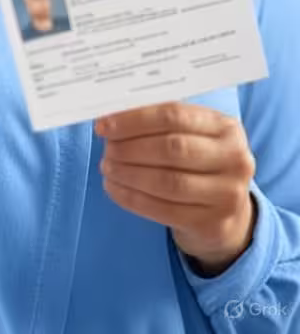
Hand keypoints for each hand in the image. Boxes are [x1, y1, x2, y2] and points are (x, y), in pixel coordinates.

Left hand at [95, 101, 256, 275]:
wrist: (225, 211)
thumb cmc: (199, 161)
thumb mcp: (192, 134)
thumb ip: (159, 121)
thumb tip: (112, 115)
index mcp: (226, 127)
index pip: (174, 115)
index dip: (135, 119)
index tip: (105, 124)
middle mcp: (235, 159)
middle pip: (172, 148)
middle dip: (131, 147)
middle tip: (107, 148)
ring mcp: (227, 194)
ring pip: (167, 182)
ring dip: (128, 174)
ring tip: (107, 167)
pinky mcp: (213, 224)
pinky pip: (163, 210)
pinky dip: (132, 198)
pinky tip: (114, 188)